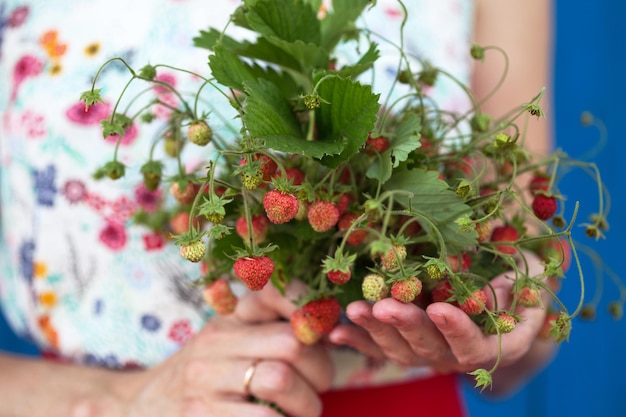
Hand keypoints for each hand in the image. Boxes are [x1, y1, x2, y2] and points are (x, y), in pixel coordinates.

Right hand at [111, 284, 332, 416]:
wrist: (138, 408)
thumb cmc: (200, 375)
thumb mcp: (226, 340)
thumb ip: (268, 328)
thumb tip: (327, 330)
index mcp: (228, 318)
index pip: (275, 292)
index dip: (311, 308)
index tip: (326, 332)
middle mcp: (215, 343)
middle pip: (292, 342)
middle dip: (322, 370)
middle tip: (319, 387)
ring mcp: (205, 382)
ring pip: (280, 380)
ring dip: (307, 404)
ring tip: (303, 412)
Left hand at [328, 253, 549, 374]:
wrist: (503, 290)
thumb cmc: (520, 275)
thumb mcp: (529, 272)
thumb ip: (514, 285)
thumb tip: (486, 297)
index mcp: (498, 344)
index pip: (476, 345)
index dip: (456, 329)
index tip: (438, 308)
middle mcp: (460, 355)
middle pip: (430, 348)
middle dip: (405, 326)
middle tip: (383, 306)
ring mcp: (431, 352)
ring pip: (400, 350)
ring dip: (375, 331)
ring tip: (354, 310)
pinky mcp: (408, 344)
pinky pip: (381, 348)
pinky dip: (358, 340)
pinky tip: (335, 331)